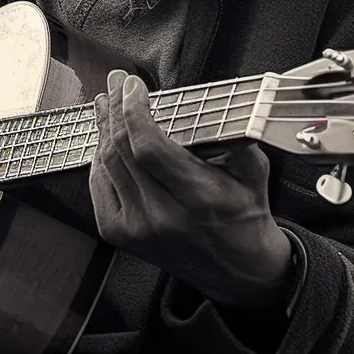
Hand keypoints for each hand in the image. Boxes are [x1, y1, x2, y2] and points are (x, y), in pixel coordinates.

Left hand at [89, 70, 292, 308]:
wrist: (239, 271)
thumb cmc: (245, 215)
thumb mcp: (254, 172)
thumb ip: (234, 136)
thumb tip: (214, 101)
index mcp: (198, 197)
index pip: (148, 146)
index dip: (133, 110)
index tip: (133, 85)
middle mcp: (163, 216)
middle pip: (122, 150)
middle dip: (115, 108)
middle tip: (116, 82)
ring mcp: (137, 228)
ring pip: (107, 164)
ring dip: (104, 127)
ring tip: (106, 102)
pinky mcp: (121, 235)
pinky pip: (99, 185)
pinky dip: (99, 158)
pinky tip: (104, 138)